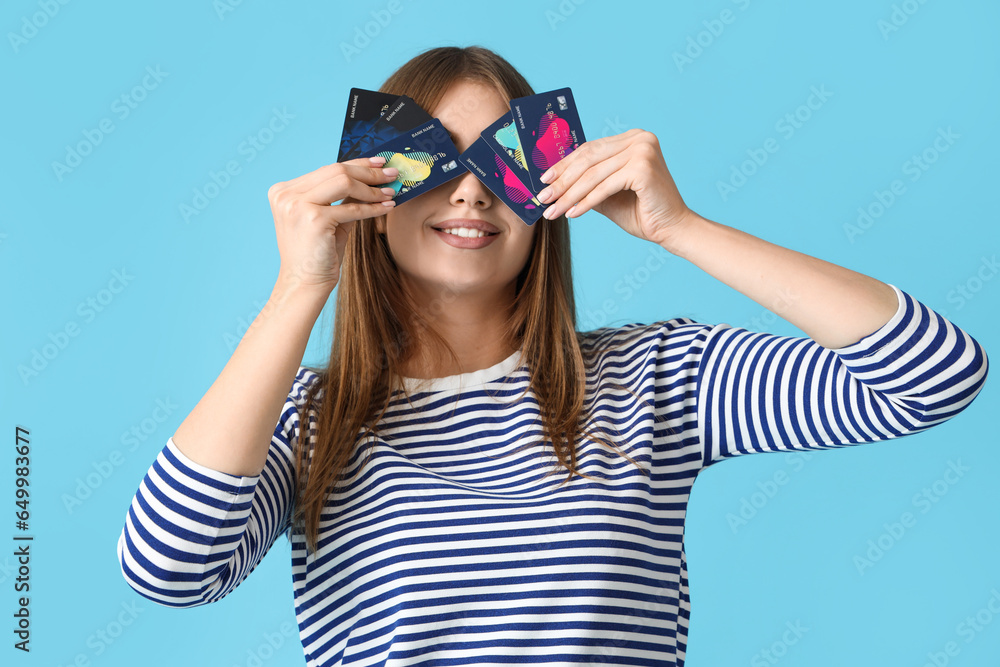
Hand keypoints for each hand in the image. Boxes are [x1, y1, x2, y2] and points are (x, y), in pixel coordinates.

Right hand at [267, 156, 398, 292]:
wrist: (304, 283)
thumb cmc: (318, 253)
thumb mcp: (329, 218)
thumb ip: (343, 197)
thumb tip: (373, 177)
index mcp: (284, 190)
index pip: (327, 169)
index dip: (356, 163)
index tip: (379, 163)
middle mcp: (286, 194)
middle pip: (336, 171)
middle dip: (368, 172)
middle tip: (392, 173)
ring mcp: (297, 205)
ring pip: (344, 183)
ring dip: (372, 188)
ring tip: (391, 192)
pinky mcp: (313, 219)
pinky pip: (351, 208)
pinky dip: (372, 207)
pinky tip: (386, 207)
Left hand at [535, 129, 695, 248]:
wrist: (672, 229)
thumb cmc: (642, 212)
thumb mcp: (607, 193)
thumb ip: (587, 183)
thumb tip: (553, 182)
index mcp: (632, 138)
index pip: (590, 149)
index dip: (564, 164)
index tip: (544, 179)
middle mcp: (640, 138)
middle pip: (589, 159)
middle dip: (562, 181)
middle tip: (543, 197)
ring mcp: (643, 150)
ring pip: (593, 175)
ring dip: (569, 195)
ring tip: (552, 210)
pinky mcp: (643, 168)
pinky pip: (604, 187)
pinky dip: (586, 202)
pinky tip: (572, 214)